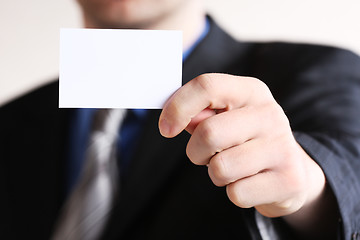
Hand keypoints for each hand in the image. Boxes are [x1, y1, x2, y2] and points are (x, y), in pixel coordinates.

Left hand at [159, 73, 325, 218]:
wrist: (289, 170)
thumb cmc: (246, 139)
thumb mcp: (225, 117)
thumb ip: (198, 114)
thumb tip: (174, 119)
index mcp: (251, 91)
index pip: (207, 86)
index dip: (178, 108)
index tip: (166, 128)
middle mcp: (270, 114)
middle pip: (208, 133)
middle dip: (195, 151)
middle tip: (204, 154)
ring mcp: (282, 147)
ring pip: (220, 168)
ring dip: (215, 174)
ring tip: (231, 167)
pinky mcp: (288, 180)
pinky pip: (236, 193)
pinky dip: (234, 192)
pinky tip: (248, 181)